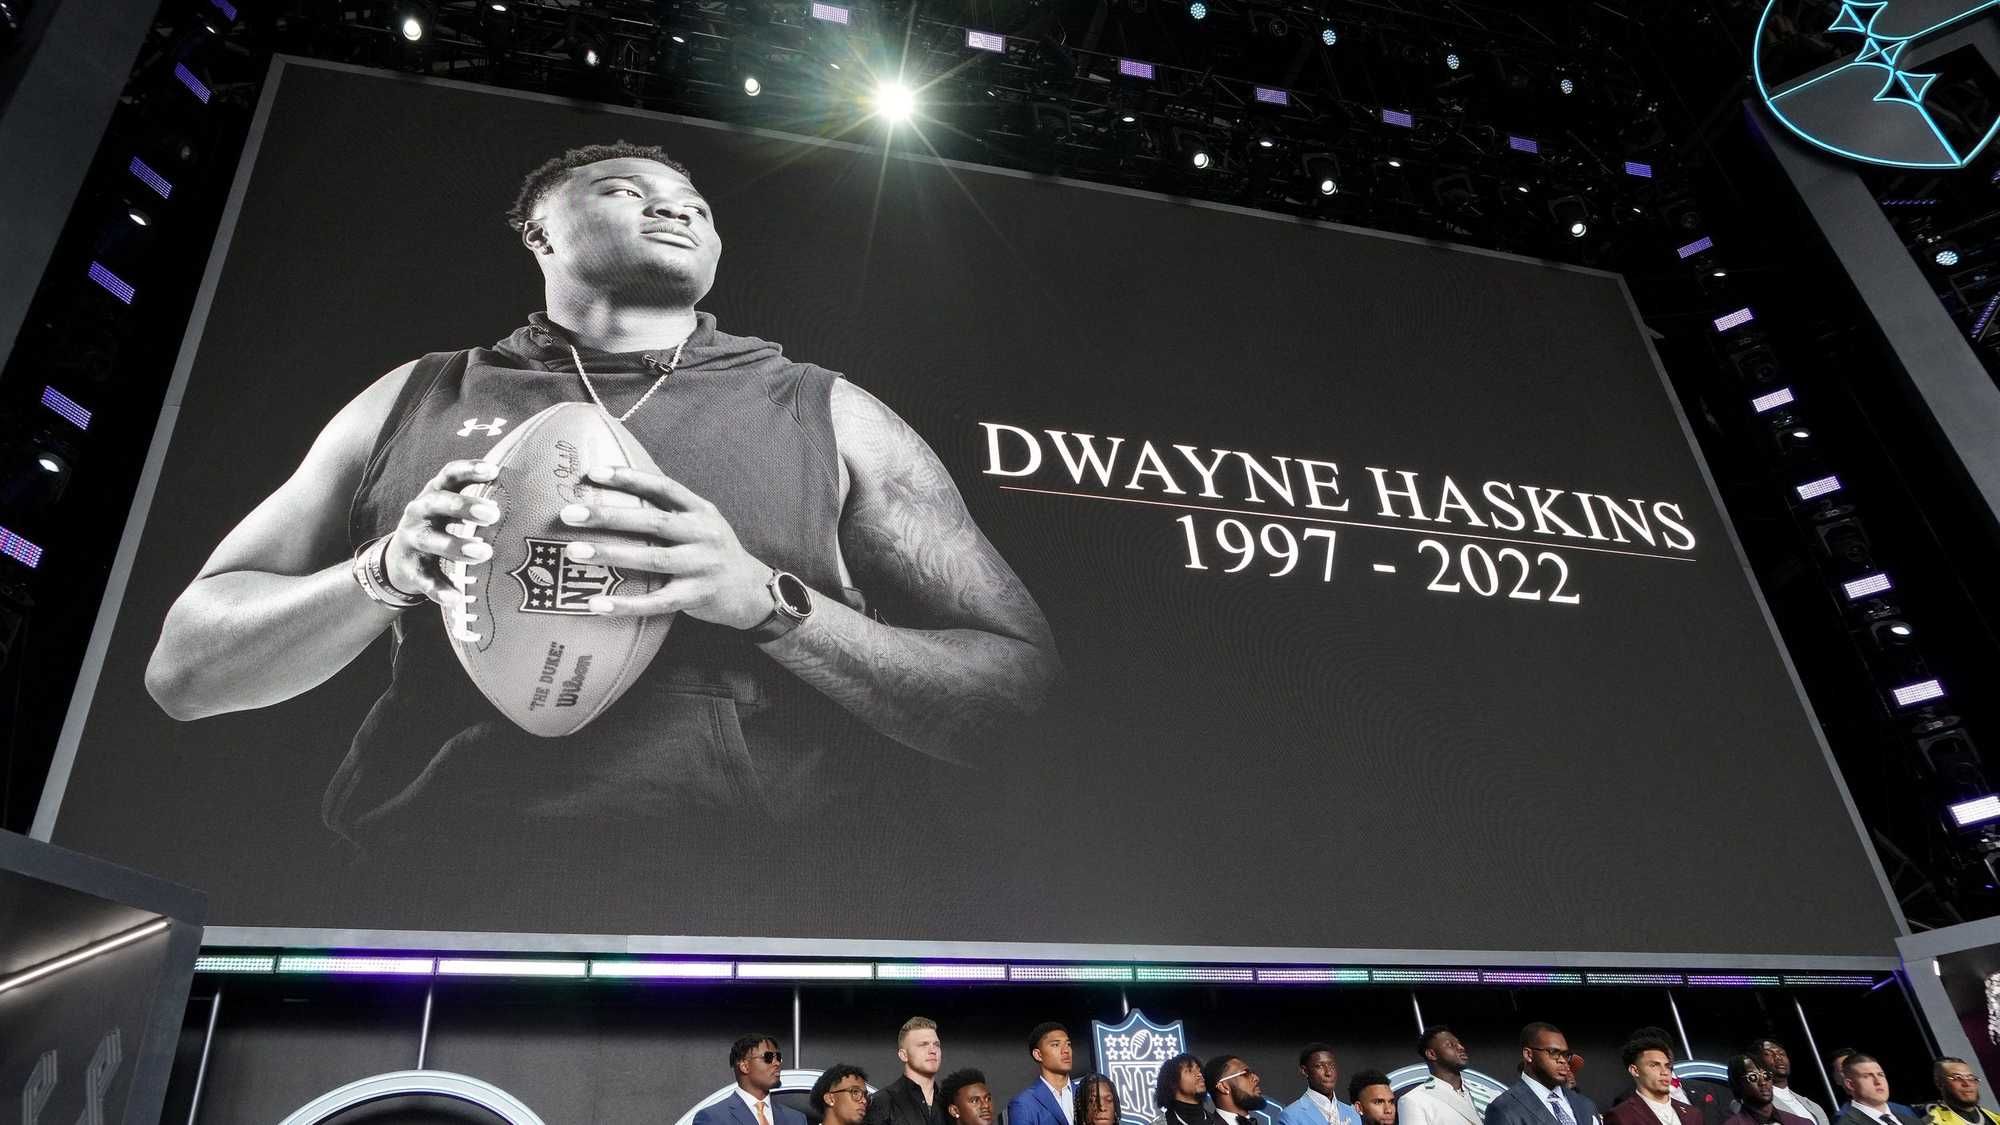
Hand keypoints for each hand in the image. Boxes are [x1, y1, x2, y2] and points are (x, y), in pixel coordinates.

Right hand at [383, 459, 501, 601]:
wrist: (397, 562)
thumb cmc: (440, 528)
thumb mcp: (452, 511)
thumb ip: (479, 501)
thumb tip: (529, 496)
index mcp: (434, 494)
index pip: (449, 475)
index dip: (469, 470)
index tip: (493, 470)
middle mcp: (419, 513)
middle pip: (438, 503)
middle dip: (464, 507)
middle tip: (494, 514)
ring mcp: (412, 541)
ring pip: (431, 541)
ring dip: (456, 546)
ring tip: (484, 552)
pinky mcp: (409, 569)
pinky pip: (424, 579)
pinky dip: (440, 588)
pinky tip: (456, 597)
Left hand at [559, 465, 773, 627]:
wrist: (751, 591)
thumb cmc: (714, 551)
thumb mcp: (703, 521)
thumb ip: (671, 507)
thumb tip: (621, 483)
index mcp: (700, 511)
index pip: (663, 487)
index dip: (629, 478)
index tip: (593, 473)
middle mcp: (703, 535)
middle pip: (652, 521)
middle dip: (609, 516)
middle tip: (570, 514)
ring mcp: (701, 567)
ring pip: (653, 559)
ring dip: (611, 554)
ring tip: (574, 552)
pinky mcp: (696, 597)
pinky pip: (656, 602)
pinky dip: (626, 604)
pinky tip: (596, 604)